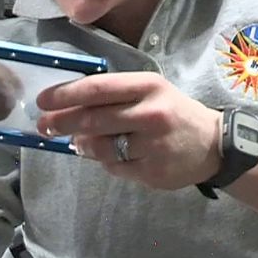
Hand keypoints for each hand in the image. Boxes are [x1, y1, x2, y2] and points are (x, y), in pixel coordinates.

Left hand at [35, 72, 221, 190]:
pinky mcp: (152, 171)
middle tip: (44, 125)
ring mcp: (153, 144)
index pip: (98, 88)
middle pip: (93, 118)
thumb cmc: (174, 112)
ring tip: (77, 142)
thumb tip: (70, 107)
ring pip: (100, 146)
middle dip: (62, 122)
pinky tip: (106, 154)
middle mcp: (151, 113)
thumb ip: (115, 97)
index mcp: (149, 86)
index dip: (66, 94)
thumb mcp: (151, 92)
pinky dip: (104, 161)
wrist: (213, 144)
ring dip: (81, 144)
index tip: (43, 100)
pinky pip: (114, 167)